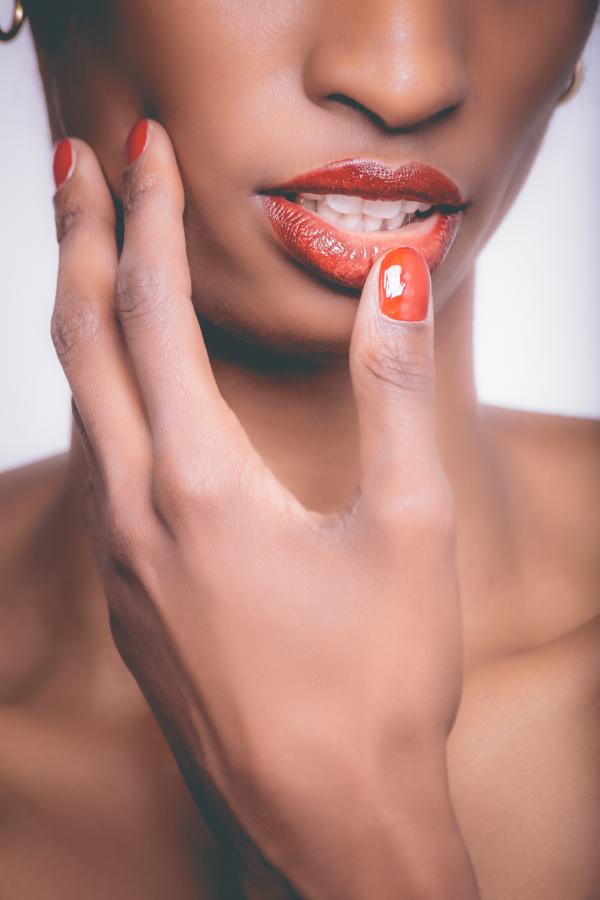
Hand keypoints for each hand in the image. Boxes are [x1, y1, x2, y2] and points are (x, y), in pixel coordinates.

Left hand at [51, 120, 477, 898]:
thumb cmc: (376, 682)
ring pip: (76, 407)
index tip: (151, 148)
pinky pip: (93, 469)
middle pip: (79, 342)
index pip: (151, 311)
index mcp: (199, 484)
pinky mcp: (130, 597)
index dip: (149, 215)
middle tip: (77, 163)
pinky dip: (97, 396)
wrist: (329, 816)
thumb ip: (394, 390)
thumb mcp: (407, 524)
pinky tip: (122, 394)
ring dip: (79, 318)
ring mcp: (120, 560)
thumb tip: (398, 281)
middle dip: (76, 238)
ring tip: (90, 254)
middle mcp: (134, 514)